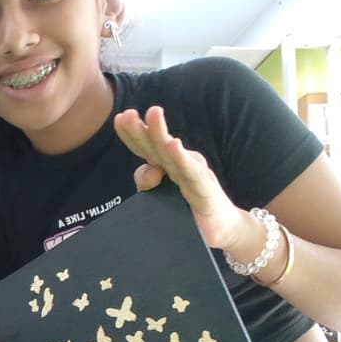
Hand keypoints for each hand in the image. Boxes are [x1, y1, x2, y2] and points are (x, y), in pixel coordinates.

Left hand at [113, 106, 248, 249]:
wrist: (221, 228)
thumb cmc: (187, 210)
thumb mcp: (159, 197)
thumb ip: (147, 183)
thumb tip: (147, 171)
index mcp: (165, 165)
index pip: (145, 147)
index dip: (132, 134)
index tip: (119, 119)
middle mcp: (179, 164)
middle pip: (156, 145)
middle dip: (141, 128)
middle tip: (128, 114)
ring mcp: (192, 173)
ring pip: (172, 152)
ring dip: (161, 132)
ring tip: (152, 113)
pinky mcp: (204, 188)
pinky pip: (191, 171)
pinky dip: (182, 157)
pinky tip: (174, 144)